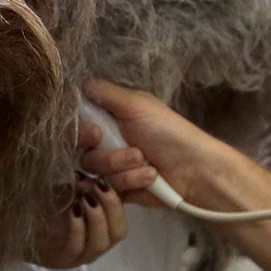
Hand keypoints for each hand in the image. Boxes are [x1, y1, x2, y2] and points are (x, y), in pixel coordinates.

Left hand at [31, 118, 128, 268]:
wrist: (4, 210)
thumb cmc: (36, 185)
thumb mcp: (61, 163)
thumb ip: (78, 145)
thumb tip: (95, 131)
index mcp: (101, 213)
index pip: (126, 205)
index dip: (133, 185)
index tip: (135, 164)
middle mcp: (95, 235)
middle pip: (120, 229)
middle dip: (114, 203)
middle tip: (99, 182)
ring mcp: (81, 251)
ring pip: (104, 241)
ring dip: (98, 216)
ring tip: (86, 195)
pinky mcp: (62, 259)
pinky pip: (79, 247)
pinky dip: (79, 228)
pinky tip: (73, 210)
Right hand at [81, 79, 225, 207]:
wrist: (194, 169)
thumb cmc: (167, 131)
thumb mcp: (136, 104)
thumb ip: (103, 92)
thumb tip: (77, 82)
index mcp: (107, 118)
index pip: (76, 124)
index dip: (79, 131)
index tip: (96, 134)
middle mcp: (104, 141)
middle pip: (80, 151)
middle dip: (107, 155)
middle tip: (133, 151)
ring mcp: (110, 167)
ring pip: (94, 171)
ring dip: (122, 166)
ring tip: (146, 162)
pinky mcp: (116, 189)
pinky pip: (106, 189)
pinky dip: (130, 180)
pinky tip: (150, 177)